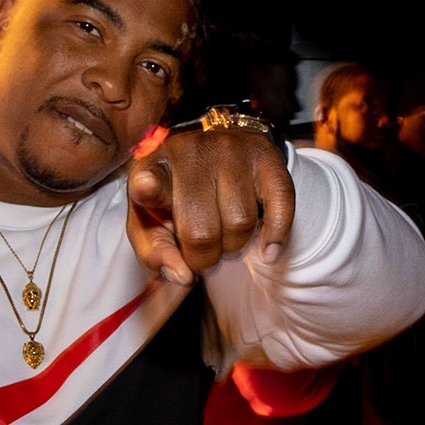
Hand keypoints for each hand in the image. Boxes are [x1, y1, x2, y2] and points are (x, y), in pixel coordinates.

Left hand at [128, 129, 294, 284]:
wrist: (213, 157)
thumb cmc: (177, 199)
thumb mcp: (151, 225)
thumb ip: (156, 254)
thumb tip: (183, 275)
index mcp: (152, 169)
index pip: (149, 181)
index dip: (148, 187)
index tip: (145, 185)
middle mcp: (190, 152)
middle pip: (201, 232)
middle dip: (204, 258)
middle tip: (202, 251)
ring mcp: (230, 149)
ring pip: (241, 224)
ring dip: (235, 245)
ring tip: (224, 233)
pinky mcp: (264, 155)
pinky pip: (280, 205)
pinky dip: (276, 235)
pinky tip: (268, 249)